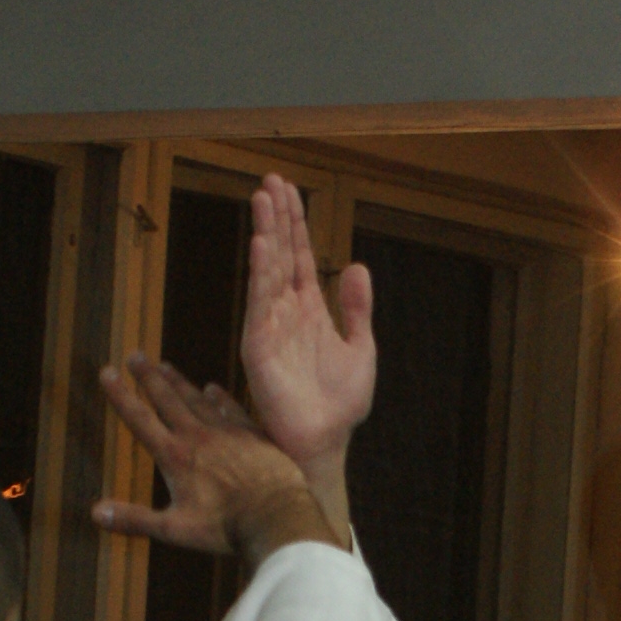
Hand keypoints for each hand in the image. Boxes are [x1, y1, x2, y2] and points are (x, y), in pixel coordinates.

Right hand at [94, 356, 338, 566]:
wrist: (276, 516)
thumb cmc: (225, 528)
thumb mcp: (174, 530)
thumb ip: (135, 519)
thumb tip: (95, 513)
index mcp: (174, 456)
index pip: (140, 419)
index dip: (120, 395)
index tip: (106, 372)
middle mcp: (197, 436)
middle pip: (167, 399)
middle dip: (148, 377)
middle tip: (135, 355)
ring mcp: (226, 432)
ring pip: (196, 399)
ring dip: (178, 382)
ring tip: (165, 365)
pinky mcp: (252, 434)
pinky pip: (230, 408)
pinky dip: (219, 397)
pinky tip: (213, 388)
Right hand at [241, 174, 372, 524]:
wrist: (326, 440)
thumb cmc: (338, 402)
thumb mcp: (360, 347)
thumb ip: (357, 308)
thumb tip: (355, 266)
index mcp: (310, 309)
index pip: (299, 256)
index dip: (295, 222)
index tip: (287, 188)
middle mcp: (286, 312)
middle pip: (279, 254)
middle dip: (276, 217)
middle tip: (269, 180)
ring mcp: (270, 327)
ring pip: (267, 270)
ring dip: (265, 233)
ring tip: (262, 198)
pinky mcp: (260, 347)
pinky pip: (259, 303)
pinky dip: (260, 273)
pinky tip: (260, 245)